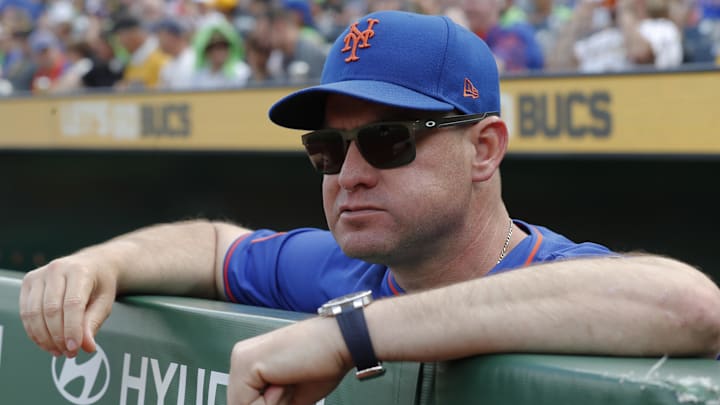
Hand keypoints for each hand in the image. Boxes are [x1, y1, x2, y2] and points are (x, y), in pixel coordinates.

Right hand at [19, 254, 117, 356]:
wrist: (93, 264)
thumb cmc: (100, 284)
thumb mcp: (105, 302)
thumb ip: (94, 323)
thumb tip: (86, 346)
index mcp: (80, 271)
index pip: (72, 304)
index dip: (71, 329)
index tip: (75, 348)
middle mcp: (57, 269)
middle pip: (51, 310)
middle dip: (58, 337)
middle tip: (69, 353)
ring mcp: (39, 274)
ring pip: (34, 313)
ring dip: (44, 338)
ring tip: (59, 351)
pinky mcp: (28, 282)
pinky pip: (25, 312)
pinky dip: (34, 332)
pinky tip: (47, 342)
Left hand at [228, 317, 352, 404]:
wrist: (340, 342)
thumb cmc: (323, 364)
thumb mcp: (289, 397)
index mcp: (251, 362)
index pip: (246, 403)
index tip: (290, 387)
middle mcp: (241, 356)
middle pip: (243, 404)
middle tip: (290, 384)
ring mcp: (241, 357)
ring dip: (273, 404)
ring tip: (289, 380)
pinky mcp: (245, 362)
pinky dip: (272, 402)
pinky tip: (285, 379)